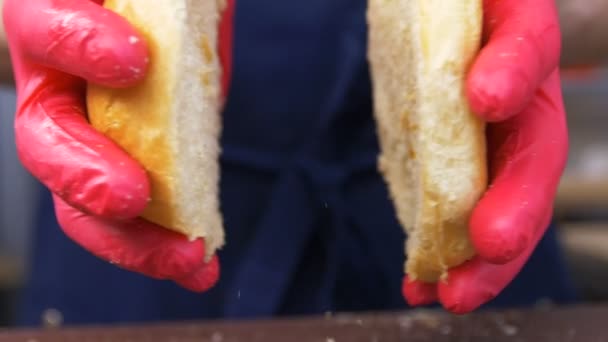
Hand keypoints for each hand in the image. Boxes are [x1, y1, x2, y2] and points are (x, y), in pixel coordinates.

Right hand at [3, 0, 233, 290]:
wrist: (173, 12)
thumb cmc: (157, 0)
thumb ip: (157, 2)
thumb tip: (178, 22)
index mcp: (51, 23)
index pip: (39, 26)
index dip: (76, 45)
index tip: (133, 61)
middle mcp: (63, 87)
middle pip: (47, 142)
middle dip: (85, 177)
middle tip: (130, 197)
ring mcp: (97, 134)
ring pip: (88, 201)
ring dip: (136, 240)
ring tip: (187, 259)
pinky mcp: (138, 165)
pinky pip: (141, 214)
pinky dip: (168, 245)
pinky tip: (201, 267)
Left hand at [402, 0, 567, 313]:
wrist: (443, 20)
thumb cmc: (454, 10)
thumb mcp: (466, 5)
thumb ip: (460, 14)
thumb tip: (445, 45)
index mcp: (520, 39)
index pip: (528, 49)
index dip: (511, 75)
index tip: (485, 99)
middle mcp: (515, 97)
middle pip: (530, 154)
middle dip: (513, 206)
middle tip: (489, 246)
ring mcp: (489, 137)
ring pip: (498, 199)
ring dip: (476, 255)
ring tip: (449, 294)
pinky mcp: (456, 162)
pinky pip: (452, 211)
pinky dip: (439, 252)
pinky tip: (420, 285)